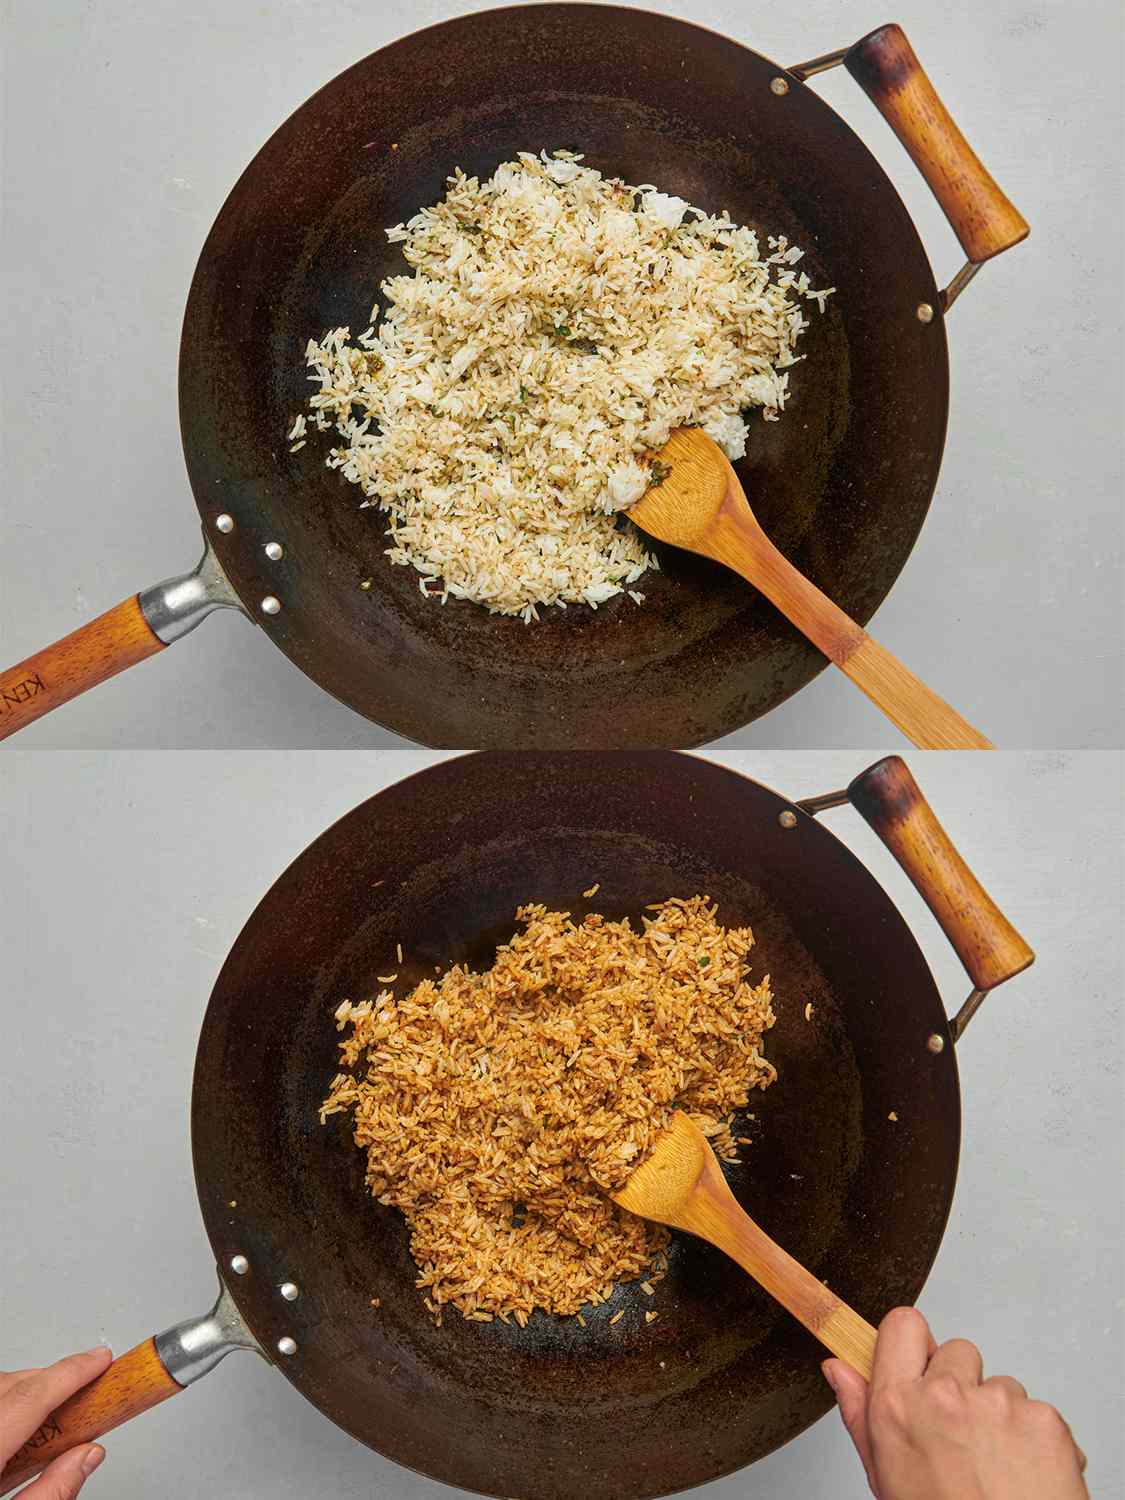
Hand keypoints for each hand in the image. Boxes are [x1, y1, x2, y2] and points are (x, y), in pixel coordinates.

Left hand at [0, 1348, 110, 1498]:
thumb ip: (51, 1492)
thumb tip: (88, 1455)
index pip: (31, 1397)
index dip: (72, 1373)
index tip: (101, 1360)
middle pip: (12, 1386)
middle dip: (52, 1383)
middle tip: (86, 1394)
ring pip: (0, 1388)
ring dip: (27, 1392)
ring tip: (51, 1418)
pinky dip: (9, 1402)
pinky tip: (18, 1427)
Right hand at [823, 1308, 1087, 1499]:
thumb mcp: (888, 1479)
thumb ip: (861, 1415)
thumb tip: (838, 1369)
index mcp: (899, 1407)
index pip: (901, 1326)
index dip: (910, 1344)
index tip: (916, 1363)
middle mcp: (947, 1395)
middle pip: (956, 1351)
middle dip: (960, 1383)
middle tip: (962, 1435)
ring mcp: (999, 1403)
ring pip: (999, 1384)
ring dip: (998, 1414)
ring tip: (995, 1465)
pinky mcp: (1043, 1419)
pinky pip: (1036, 1411)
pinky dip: (1033, 1438)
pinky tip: (1024, 1474)